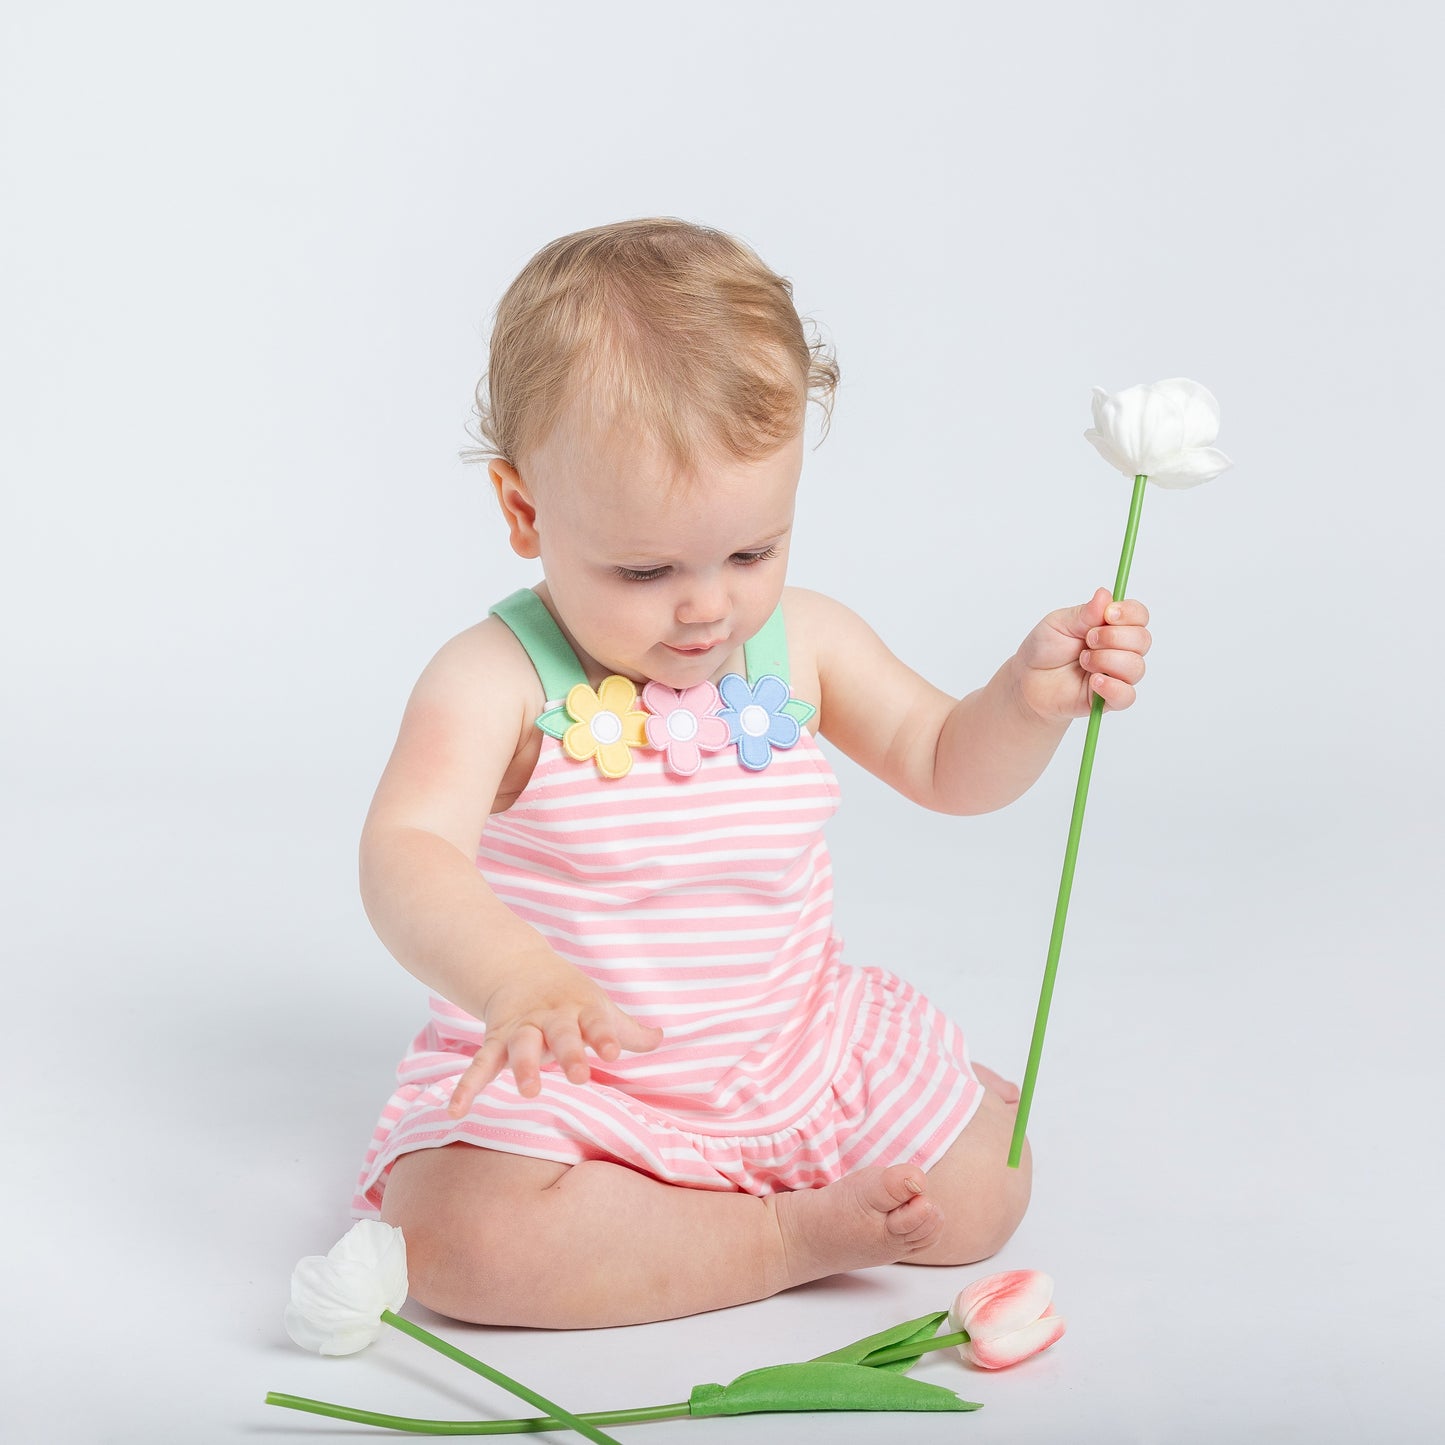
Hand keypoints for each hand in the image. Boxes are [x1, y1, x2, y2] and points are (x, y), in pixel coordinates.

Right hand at [446, 949, 663, 1115]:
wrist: (520, 969)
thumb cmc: (570, 998)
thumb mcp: (599, 1007)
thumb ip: (627, 1030)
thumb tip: (660, 1039)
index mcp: (579, 1008)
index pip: (595, 1022)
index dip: (605, 1036)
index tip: (614, 1053)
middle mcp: (550, 1018)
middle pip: (559, 1034)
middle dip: (568, 1054)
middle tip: (580, 1077)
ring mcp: (521, 1029)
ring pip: (520, 1046)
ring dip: (524, 1066)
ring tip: (529, 1089)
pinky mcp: (495, 1041)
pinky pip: (479, 1064)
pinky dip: (466, 1086)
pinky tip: (456, 1110)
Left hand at [1013, 587, 1151, 724]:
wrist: (1028, 680)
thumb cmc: (1045, 649)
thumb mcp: (1059, 623)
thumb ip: (1084, 613)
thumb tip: (1105, 594)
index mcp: (1112, 626)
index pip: (1139, 615)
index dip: (1129, 613)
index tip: (1109, 614)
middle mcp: (1121, 649)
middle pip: (1142, 640)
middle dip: (1114, 637)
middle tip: (1087, 639)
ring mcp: (1117, 674)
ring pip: (1135, 667)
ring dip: (1106, 660)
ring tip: (1082, 660)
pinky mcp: (1110, 698)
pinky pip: (1127, 695)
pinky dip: (1112, 687)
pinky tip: (1094, 681)